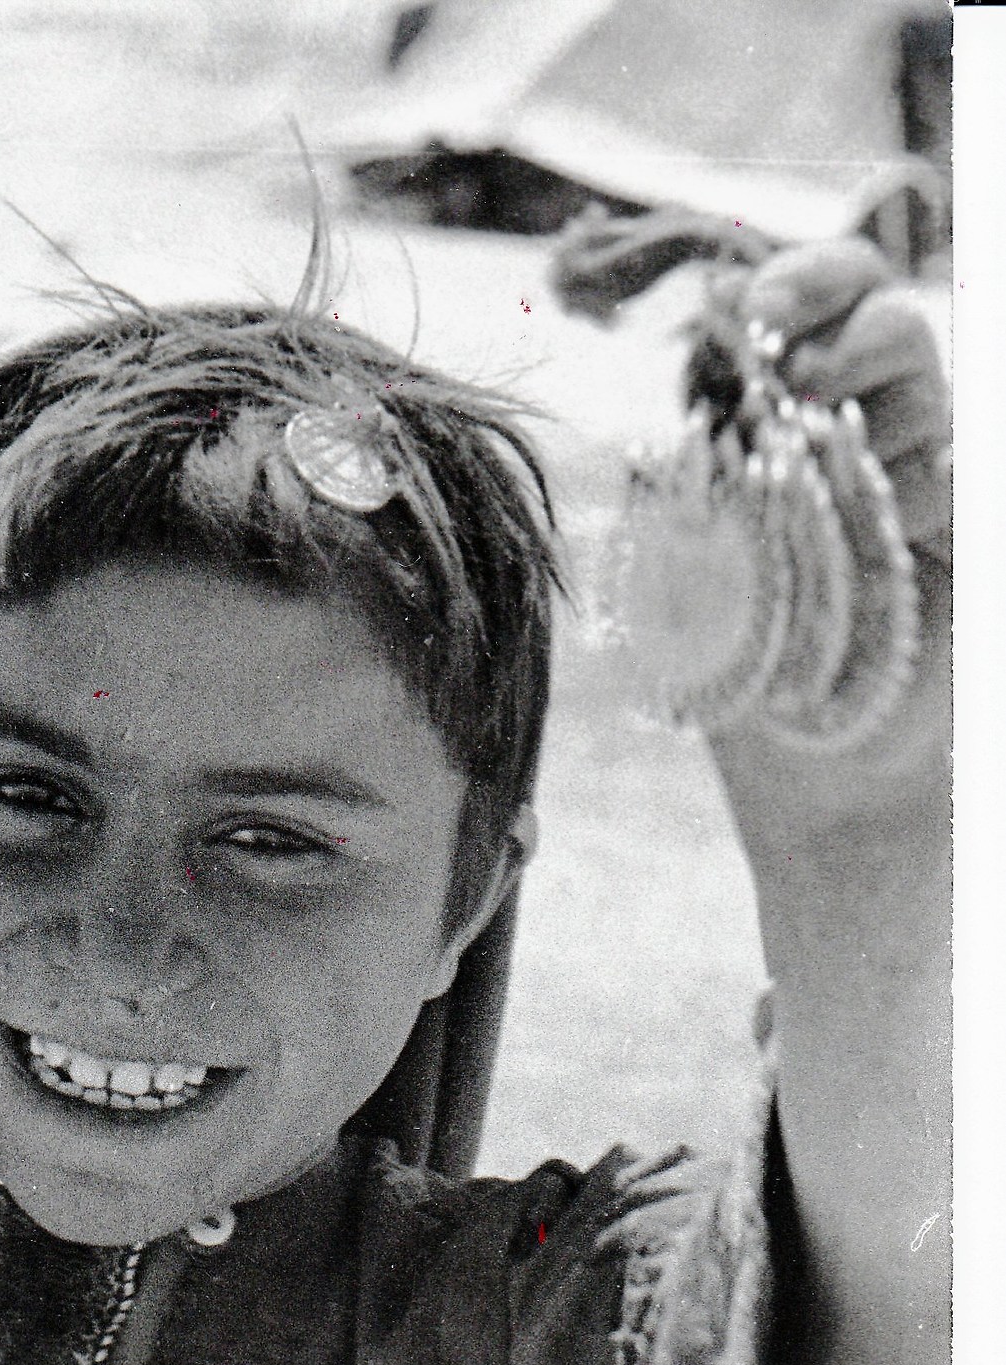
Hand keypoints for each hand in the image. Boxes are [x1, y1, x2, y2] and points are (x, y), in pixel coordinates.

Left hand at [704, 239, 950, 817]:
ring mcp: (926, 479)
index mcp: (797, 422)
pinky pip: (959, 470)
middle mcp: (869, 434)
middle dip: (841, 330)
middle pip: (888, 314)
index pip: (819, 305)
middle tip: (796, 391)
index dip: (800, 282)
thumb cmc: (748, 681)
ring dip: (872, 413)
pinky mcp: (970, 534)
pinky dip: (917, 490)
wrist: (816, 785)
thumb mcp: (692, 567)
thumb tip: (691, 386)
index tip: (756, 308)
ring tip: (831, 477)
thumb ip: (694, 474)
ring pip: (927, 382)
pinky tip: (884, 533)